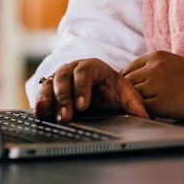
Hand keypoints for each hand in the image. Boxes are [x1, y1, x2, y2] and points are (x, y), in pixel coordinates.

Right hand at [34, 58, 148, 122]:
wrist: (99, 88)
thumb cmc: (111, 89)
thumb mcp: (124, 93)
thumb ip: (134, 103)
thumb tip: (145, 116)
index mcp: (92, 66)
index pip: (85, 72)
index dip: (82, 87)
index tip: (83, 105)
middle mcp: (73, 68)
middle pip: (64, 78)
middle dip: (64, 98)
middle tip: (66, 116)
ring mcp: (59, 77)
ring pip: (50, 84)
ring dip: (48, 99)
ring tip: (46, 113)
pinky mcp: (49, 88)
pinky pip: (41, 92)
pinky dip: (39, 101)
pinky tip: (38, 112)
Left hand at [120, 51, 183, 119]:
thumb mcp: (176, 67)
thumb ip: (154, 73)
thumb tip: (133, 88)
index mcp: (156, 56)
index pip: (127, 71)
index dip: (125, 86)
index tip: (127, 98)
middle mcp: (153, 67)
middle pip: (125, 84)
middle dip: (124, 97)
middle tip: (126, 110)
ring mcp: (156, 84)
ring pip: (130, 98)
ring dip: (130, 107)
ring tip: (135, 116)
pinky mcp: (161, 102)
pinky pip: (140, 111)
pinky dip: (140, 116)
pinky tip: (146, 121)